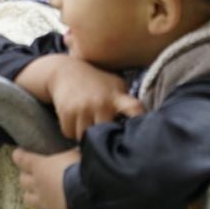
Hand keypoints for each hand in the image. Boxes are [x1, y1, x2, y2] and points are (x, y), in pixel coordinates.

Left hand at [12, 147, 79, 208]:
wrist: (86, 190)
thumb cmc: (79, 166)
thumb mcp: (75, 151)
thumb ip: (71, 148)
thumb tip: (77, 141)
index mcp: (39, 165)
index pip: (22, 159)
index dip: (19, 156)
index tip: (19, 154)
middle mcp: (37, 183)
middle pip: (23, 180)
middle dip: (25, 177)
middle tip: (32, 174)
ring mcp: (44, 200)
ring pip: (29, 199)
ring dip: (30, 196)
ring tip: (34, 194)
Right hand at [19, 55, 143, 139]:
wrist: (65, 71)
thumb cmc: (95, 81)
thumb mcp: (114, 85)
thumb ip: (125, 101)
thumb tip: (139, 124)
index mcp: (117, 97)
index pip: (134, 108)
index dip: (140, 119)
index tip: (143, 131)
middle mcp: (101, 103)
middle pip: (106, 134)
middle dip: (104, 137)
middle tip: (102, 133)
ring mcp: (83, 108)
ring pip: (85, 137)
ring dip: (85, 135)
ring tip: (86, 124)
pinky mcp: (67, 112)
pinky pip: (70, 133)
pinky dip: (71, 131)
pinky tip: (74, 120)